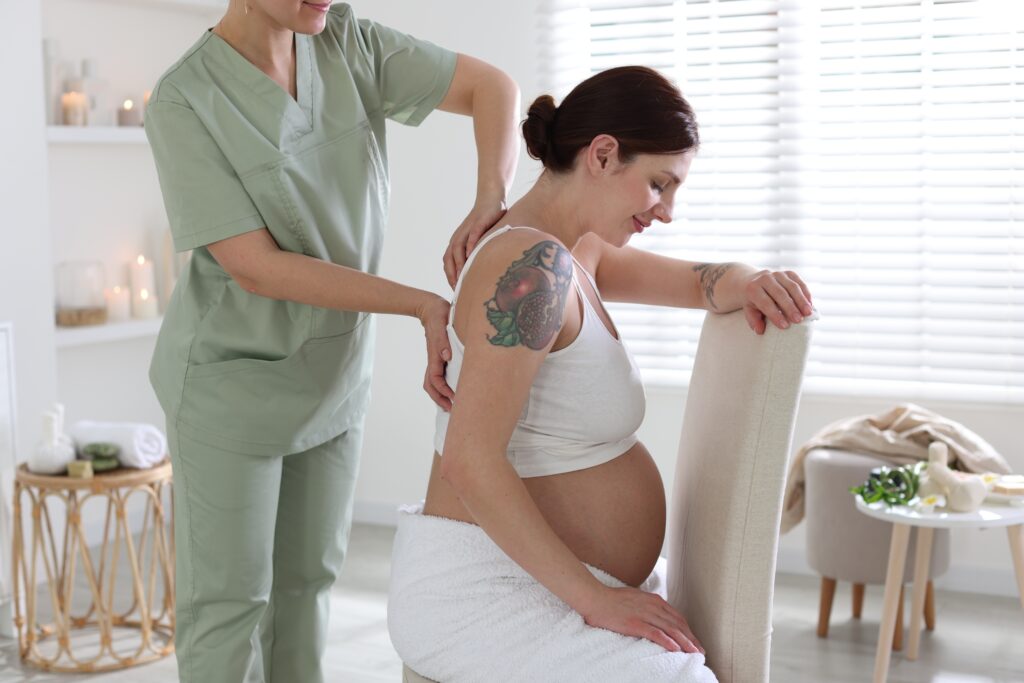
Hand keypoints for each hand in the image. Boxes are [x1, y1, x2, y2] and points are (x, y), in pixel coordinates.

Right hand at [417, 294, 455, 410]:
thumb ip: (442, 340)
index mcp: (434, 355)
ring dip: (441, 395)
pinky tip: (453, 390)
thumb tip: (446, 356)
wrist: (431, 307)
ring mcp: (436, 359)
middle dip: (440, 399)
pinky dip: (443, 387)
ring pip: (434, 383)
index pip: (435, 379)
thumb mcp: (441, 324)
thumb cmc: (438, 314)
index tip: (454, 398)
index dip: (443, 391)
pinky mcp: (440, 356)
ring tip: (453, 405)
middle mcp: (434, 360)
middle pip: (431, 386)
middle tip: (452, 410)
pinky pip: (439, 376)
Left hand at [443, 197, 507, 287]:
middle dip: (452, 274)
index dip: (449, 276)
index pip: (448, 262)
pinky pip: (472, 234)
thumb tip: (480, 276)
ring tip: (462, 276)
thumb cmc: (487, 223)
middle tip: (457, 288)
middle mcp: (458, 237)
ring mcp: (467, 229)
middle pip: (449, 258)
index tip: (454, 290)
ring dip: (459, 263)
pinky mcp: (478, 221)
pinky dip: (471, 244)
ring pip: (458, 248)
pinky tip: (473, 254)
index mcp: (457, 243)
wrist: (491, 199)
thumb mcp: (481, 241)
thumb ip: (478, 256)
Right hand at [578, 585, 704, 653]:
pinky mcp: (635, 623)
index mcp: (654, 600)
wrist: (595, 598)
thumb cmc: (612, 599)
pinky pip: (655, 633)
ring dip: (685, 642)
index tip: (695, 642)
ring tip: (694, 653)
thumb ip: (648, 605)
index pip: (677, 617)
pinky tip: (675, 649)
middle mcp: (653, 606)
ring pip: (670, 629)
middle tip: (700, 652)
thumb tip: (657, 615)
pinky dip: (667, 641)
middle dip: (691, 639)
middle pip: (677, 624)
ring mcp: (644, 614)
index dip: (688, 631)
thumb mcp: (636, 598)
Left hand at [742, 269, 813, 334]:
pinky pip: (799, 282)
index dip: (775, 315)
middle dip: (790, 308)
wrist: (753, 281)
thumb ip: (754, 320)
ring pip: (792, 286)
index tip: (785, 326)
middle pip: (780, 294)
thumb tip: (760, 331)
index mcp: (753, 289)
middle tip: (798, 320)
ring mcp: (777, 274)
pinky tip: (810, 304)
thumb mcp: (749, 311)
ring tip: (808, 313)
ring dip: (801, 300)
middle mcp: (765, 278)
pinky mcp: (788, 273)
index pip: (765, 302)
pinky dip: (806, 293)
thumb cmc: (753, 301)